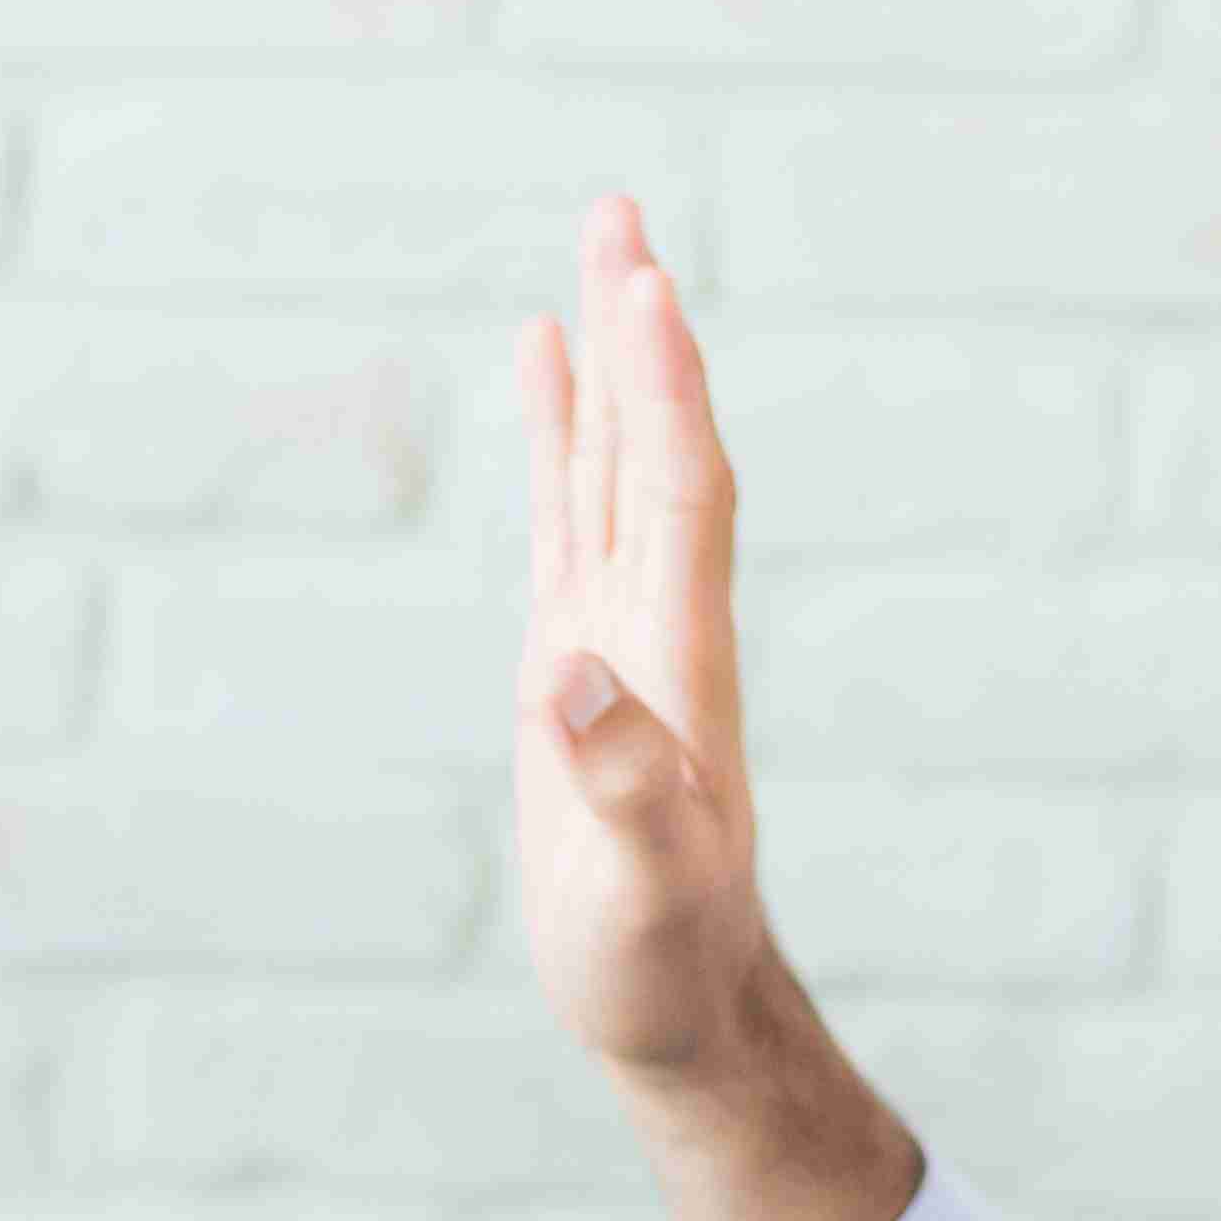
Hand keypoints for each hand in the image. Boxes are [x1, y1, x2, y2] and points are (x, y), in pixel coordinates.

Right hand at [512, 198, 769, 1087]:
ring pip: (614, 463)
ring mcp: (616, 634)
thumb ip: (619, 786)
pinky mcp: (574, 663)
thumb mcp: (643, 892)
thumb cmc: (659, 963)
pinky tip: (541, 361)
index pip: (679, 495)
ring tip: (599, 242)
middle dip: (640, 334)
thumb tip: (568, 675)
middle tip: (619, 212)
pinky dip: (557, 433)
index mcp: (679, 663)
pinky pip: (568, 517)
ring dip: (608, 357)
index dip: (664, 395)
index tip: (645, 288)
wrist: (680, 1009)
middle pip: (655, 448)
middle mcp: (658, 625)